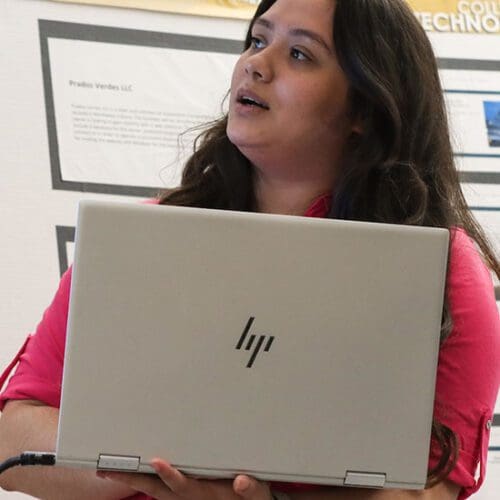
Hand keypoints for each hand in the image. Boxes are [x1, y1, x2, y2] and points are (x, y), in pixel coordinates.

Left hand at [96, 458, 272, 499]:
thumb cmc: (250, 497)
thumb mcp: (258, 494)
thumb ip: (252, 490)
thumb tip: (242, 481)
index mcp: (206, 494)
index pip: (183, 486)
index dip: (169, 475)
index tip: (156, 460)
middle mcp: (190, 497)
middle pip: (156, 490)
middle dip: (133, 479)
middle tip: (108, 470)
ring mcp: (183, 497)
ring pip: (152, 490)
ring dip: (131, 480)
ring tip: (108, 469)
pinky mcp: (182, 494)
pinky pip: (157, 489)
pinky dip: (141, 480)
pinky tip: (130, 471)